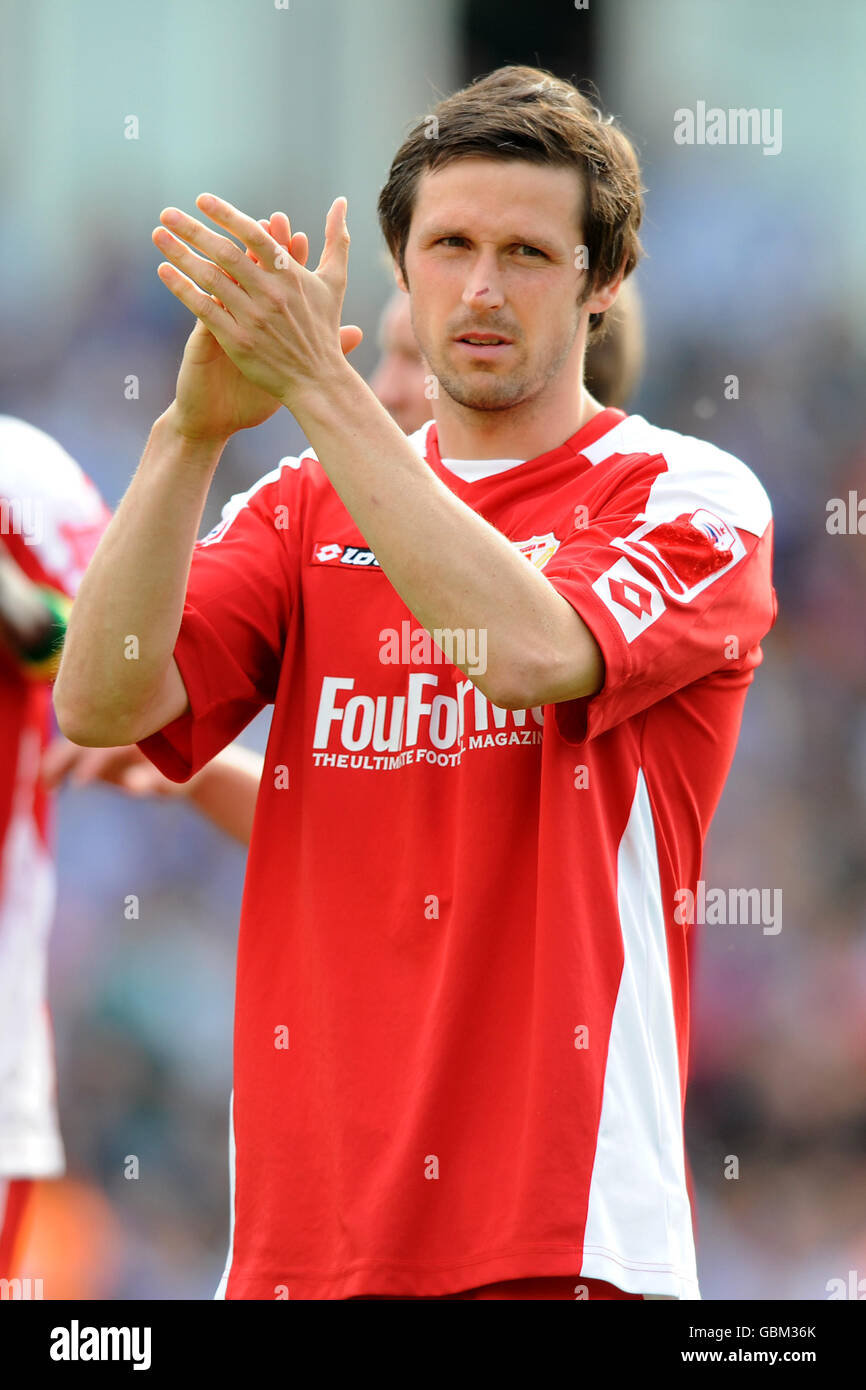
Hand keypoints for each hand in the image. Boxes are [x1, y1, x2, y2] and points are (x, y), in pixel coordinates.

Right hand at [40, 736, 185, 797]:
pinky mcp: (94, 746)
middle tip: (51, 785)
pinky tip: (50, 786)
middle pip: (84, 737)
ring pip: (72, 741)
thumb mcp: (173, 781)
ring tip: (47, 787)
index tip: (80, 784)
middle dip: (65, 758)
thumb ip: (154, 782)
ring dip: (55, 760)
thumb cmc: (180, 772)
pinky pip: (69, 749)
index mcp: (137, 733)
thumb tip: (135, 786)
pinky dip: (56, 762)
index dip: (93, 763)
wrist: (181, 757)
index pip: (109, 744)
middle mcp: (116, 729)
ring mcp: (103, 735)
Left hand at [153, 194, 360, 416]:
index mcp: (290, 275)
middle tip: (167, 212)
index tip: (201, 200)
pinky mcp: (238, 340)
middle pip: (225, 252)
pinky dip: (182, 288)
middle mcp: (270, 293)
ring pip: (210, 277)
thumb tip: (341, 202)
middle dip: (193, 229)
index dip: (226, 214)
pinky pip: (204, 309)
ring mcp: (253, 317)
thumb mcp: (335, 282)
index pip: (254, 235)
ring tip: (158, 235)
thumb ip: (336, 240)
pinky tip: (163, 271)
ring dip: (181, 253)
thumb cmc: (324, 331)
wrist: (317, 383)